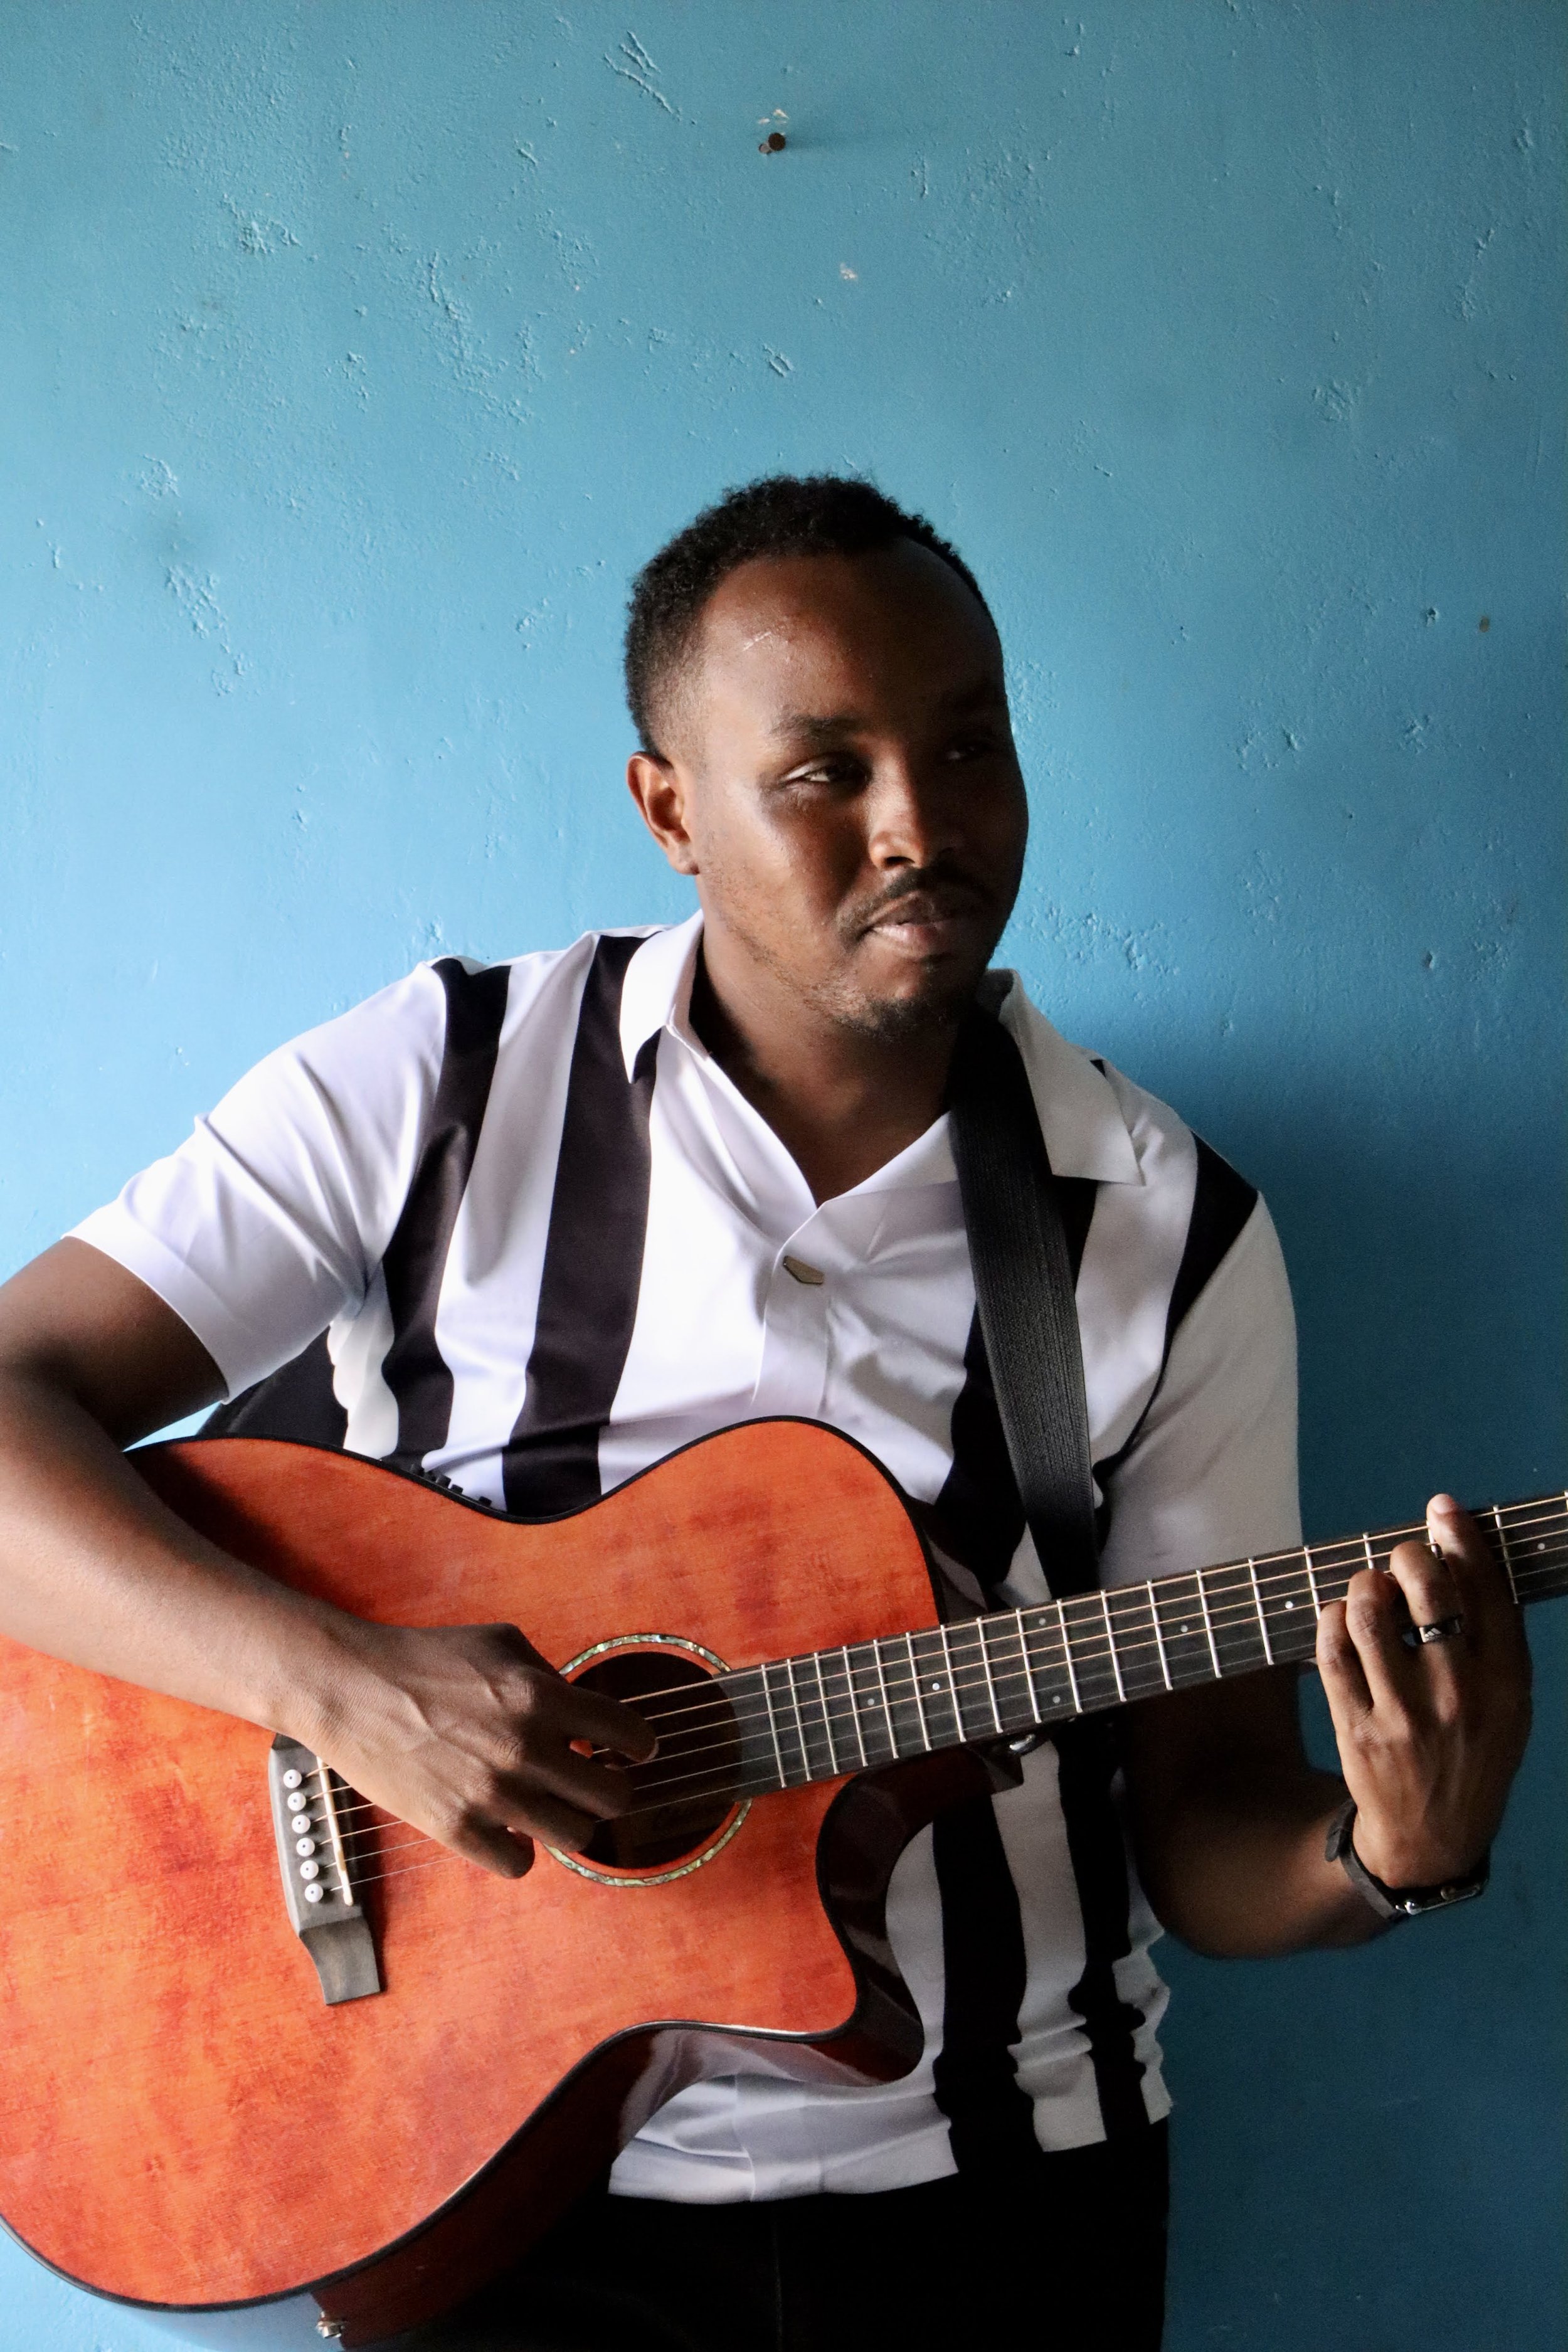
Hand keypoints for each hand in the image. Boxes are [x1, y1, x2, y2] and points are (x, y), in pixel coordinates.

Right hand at [300, 1619, 656, 1879]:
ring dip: (570, 1822)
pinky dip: (520, 1848)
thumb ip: (551, 1676)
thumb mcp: (504, 1642)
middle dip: (609, 1788)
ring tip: (552, 1806)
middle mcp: (523, 1749)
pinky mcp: (456, 1830)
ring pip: (576, 1837)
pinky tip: (508, 1826)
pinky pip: (520, 1864)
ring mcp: (491, 1795)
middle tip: (594, 1783)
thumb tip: (584, 1714)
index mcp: (540, 1696)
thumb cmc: (428, 1657)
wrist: (352, 1688)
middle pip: (613, 1797)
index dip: (638, 1745)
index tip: (635, 1752)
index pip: (629, 1735)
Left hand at [1318, 1495, 1530, 1888]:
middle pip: (1426, 1591)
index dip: (1461, 1538)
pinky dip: (1332, 1620)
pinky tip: (1343, 1621)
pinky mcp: (1358, 1728)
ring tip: (1371, 1593)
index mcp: (1507, 1683)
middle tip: (1403, 1559)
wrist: (1434, 1836)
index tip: (1442, 1508)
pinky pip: (1332, 1650)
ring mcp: (1405, 1714)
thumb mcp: (1508, 1699)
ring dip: (1364, 1586)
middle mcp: (1459, 1695)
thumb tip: (1463, 1551)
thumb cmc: (1473, 1749)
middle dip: (1408, 1556)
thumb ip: (1494, 1633)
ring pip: (1369, 1612)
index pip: (1486, 1591)